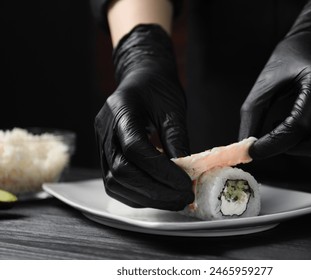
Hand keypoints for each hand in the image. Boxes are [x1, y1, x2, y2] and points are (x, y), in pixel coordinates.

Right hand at [95, 24, 192, 209]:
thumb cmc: (157, 87)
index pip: (135, 149)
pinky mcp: (105, 155)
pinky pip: (115, 183)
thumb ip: (177, 139)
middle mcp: (104, 129)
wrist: (141, 77)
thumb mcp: (173, 108)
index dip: (161, 171)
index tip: (185, 184)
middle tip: (182, 197)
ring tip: (173, 200)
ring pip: (114, 183)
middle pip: (121, 171)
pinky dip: (136, 194)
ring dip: (145, 197)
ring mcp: (101, 143)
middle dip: (154, 191)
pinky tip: (157, 195)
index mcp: (120, 110)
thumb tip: (186, 174)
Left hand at [239, 0, 310, 161]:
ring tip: (292, 130)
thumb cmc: (293, 55)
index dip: (272, 144)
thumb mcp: (267, 79)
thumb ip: (253, 112)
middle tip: (275, 134)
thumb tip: (245, 144)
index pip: (297, 127)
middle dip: (291, 148)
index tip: (254, 151)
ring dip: (307, 150)